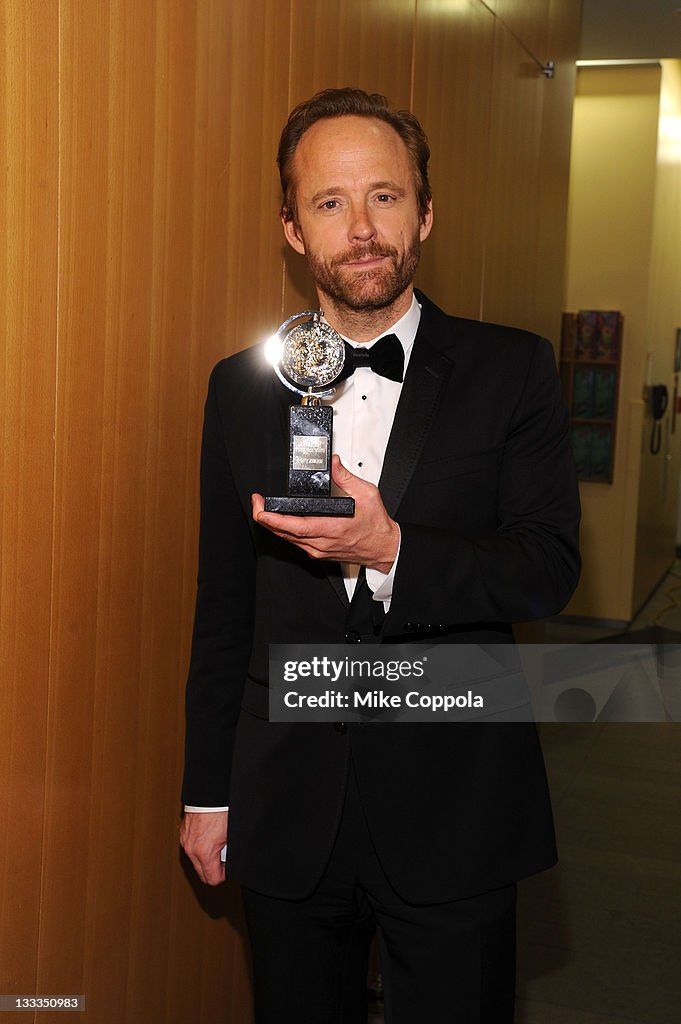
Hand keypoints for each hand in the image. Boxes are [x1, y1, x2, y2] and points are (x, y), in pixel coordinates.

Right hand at [179, 810, 227, 885]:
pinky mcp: (183, 833)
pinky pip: (191, 848)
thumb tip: (229, 862)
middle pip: (201, 873)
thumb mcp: (230, 836)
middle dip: (213, 868)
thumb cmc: (221, 811)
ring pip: (195, 861)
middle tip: (223, 855)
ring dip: (205, 857)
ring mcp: (185, 840)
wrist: (209, 794)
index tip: (227, 868)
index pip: (212, 879)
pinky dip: (199, 846)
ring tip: (216, 842)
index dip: (222, 875)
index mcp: (204, 852)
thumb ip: (228, 854)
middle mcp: (191, 848)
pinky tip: (208, 835)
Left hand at [252, 456, 398, 571]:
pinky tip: (282, 523)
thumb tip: (333, 462)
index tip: (260, 507)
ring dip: (273, 526)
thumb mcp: (366, 494)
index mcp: (331, 528)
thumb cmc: (376, 525)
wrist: (383, 547)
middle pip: (283, 533)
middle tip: (257, 503)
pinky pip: (295, 543)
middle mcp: (321, 543)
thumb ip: (346, 477)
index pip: (293, 526)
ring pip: (287, 540)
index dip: (272, 518)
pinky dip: (285, 533)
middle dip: (265, 519)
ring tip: (264, 510)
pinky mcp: (318, 553)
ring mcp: (318, 550)